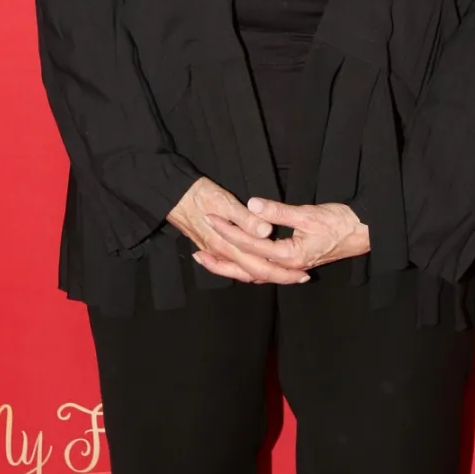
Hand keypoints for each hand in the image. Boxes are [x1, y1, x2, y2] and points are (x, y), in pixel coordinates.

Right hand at [166, 176, 311, 284]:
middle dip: (280, 278)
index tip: (303, 273)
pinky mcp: (210, 248)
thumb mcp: (225, 202)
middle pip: (255, 274)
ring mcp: (215, 253)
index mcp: (229, 245)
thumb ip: (246, 219)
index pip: (261, 267)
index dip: (284, 273)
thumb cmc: (198, 195)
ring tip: (284, 273)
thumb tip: (266, 232)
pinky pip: (232, 265)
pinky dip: (246, 270)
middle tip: (301, 277)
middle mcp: (222, 254)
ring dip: (264, 275)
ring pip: (243, 272)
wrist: (171, 196)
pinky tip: (253, 266)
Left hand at [202, 196, 369, 278]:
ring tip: (210, 262)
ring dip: (232, 268)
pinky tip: (240, 264)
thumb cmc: (341, 223)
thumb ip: (278, 211)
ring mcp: (292, 268)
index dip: (229, 230)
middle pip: (247, 268)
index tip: (211, 218)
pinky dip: (249, 267)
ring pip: (255, 273)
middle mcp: (288, 266)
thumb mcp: (308, 213)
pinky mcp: (295, 263)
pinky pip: (265, 270)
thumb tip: (252, 205)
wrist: (365, 232)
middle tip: (197, 253)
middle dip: (221, 260)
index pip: (250, 244)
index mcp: (289, 255)